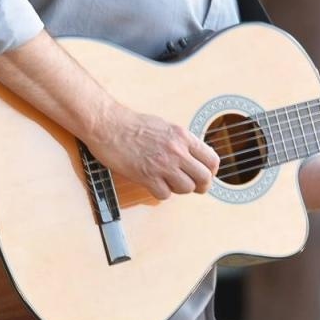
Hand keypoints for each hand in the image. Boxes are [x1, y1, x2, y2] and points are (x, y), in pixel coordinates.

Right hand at [88, 108, 220, 198]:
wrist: (108, 125)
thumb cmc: (131, 124)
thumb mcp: (165, 127)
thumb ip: (181, 142)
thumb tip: (193, 156)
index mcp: (183, 137)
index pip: (212, 160)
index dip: (211, 172)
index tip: (206, 175)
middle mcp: (176, 151)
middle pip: (204, 178)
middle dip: (201, 186)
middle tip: (194, 187)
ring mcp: (162, 164)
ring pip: (186, 188)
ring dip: (179, 189)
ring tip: (169, 182)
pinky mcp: (147, 176)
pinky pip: (165, 194)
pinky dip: (160, 192)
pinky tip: (153, 184)